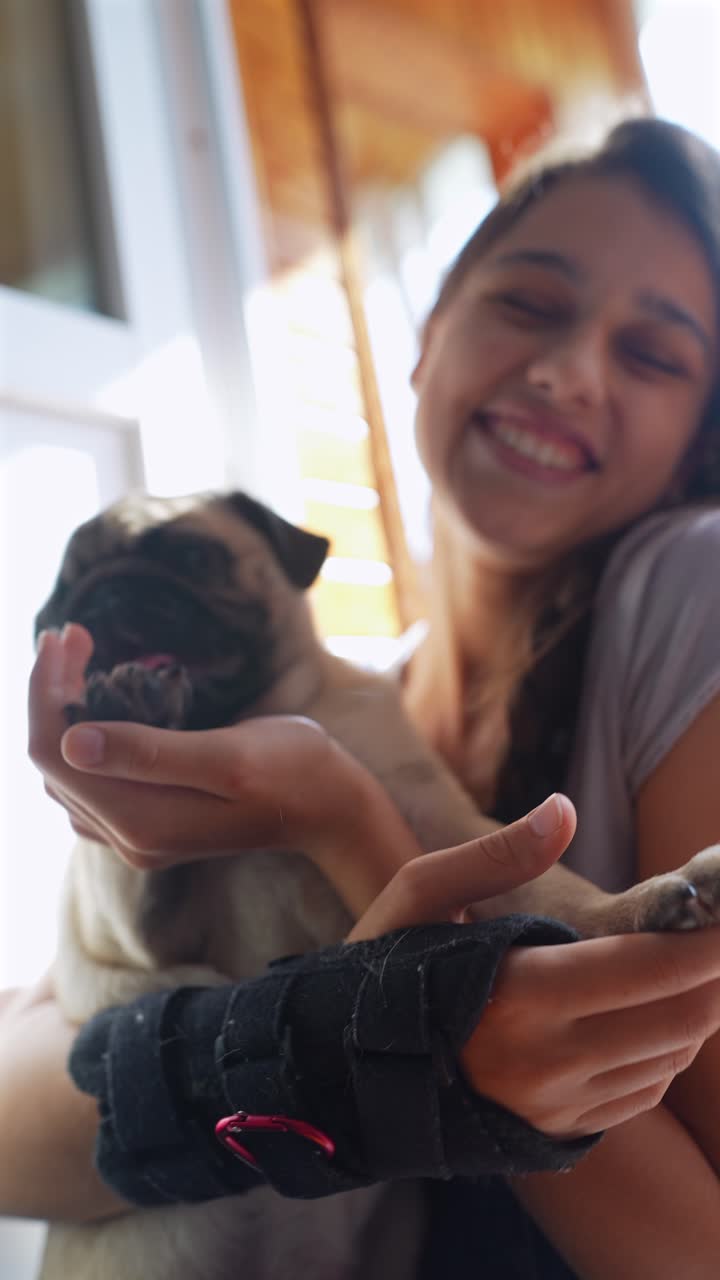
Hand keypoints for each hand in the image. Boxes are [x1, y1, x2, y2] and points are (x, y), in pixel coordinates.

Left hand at [28, 625, 424, 913]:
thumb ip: (150, 753)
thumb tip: (73, 740)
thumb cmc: (292, 770)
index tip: (64, 635)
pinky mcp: (150, 822)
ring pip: (66, 769)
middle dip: (52, 692)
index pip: (55, 754)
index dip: (45, 692)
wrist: (330, 805)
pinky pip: (90, 778)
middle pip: (53, 760)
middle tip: (73, 633)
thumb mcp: (227, 755)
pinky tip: (97, 699)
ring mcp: (138, 834)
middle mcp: (128, 837)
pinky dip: (82, 732)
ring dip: (62, 709)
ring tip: (79, 655)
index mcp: (141, 822)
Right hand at [349, 827, 719, 1138]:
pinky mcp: (558, 1128)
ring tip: (688, 964)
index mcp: (523, 992)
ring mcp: (558, 1103)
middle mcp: (552, 1059)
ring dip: (696, 1007)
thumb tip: (564, 809)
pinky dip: (666, 1047)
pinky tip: (650, 1011)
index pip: (655, 967)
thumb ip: (500, 852)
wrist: (337, 1071)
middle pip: (684, 1017)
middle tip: (715, 933)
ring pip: (672, 1056)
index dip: (710, 940)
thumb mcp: (420, 892)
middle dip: (715, 971)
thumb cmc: (379, 967)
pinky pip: (644, 1091)